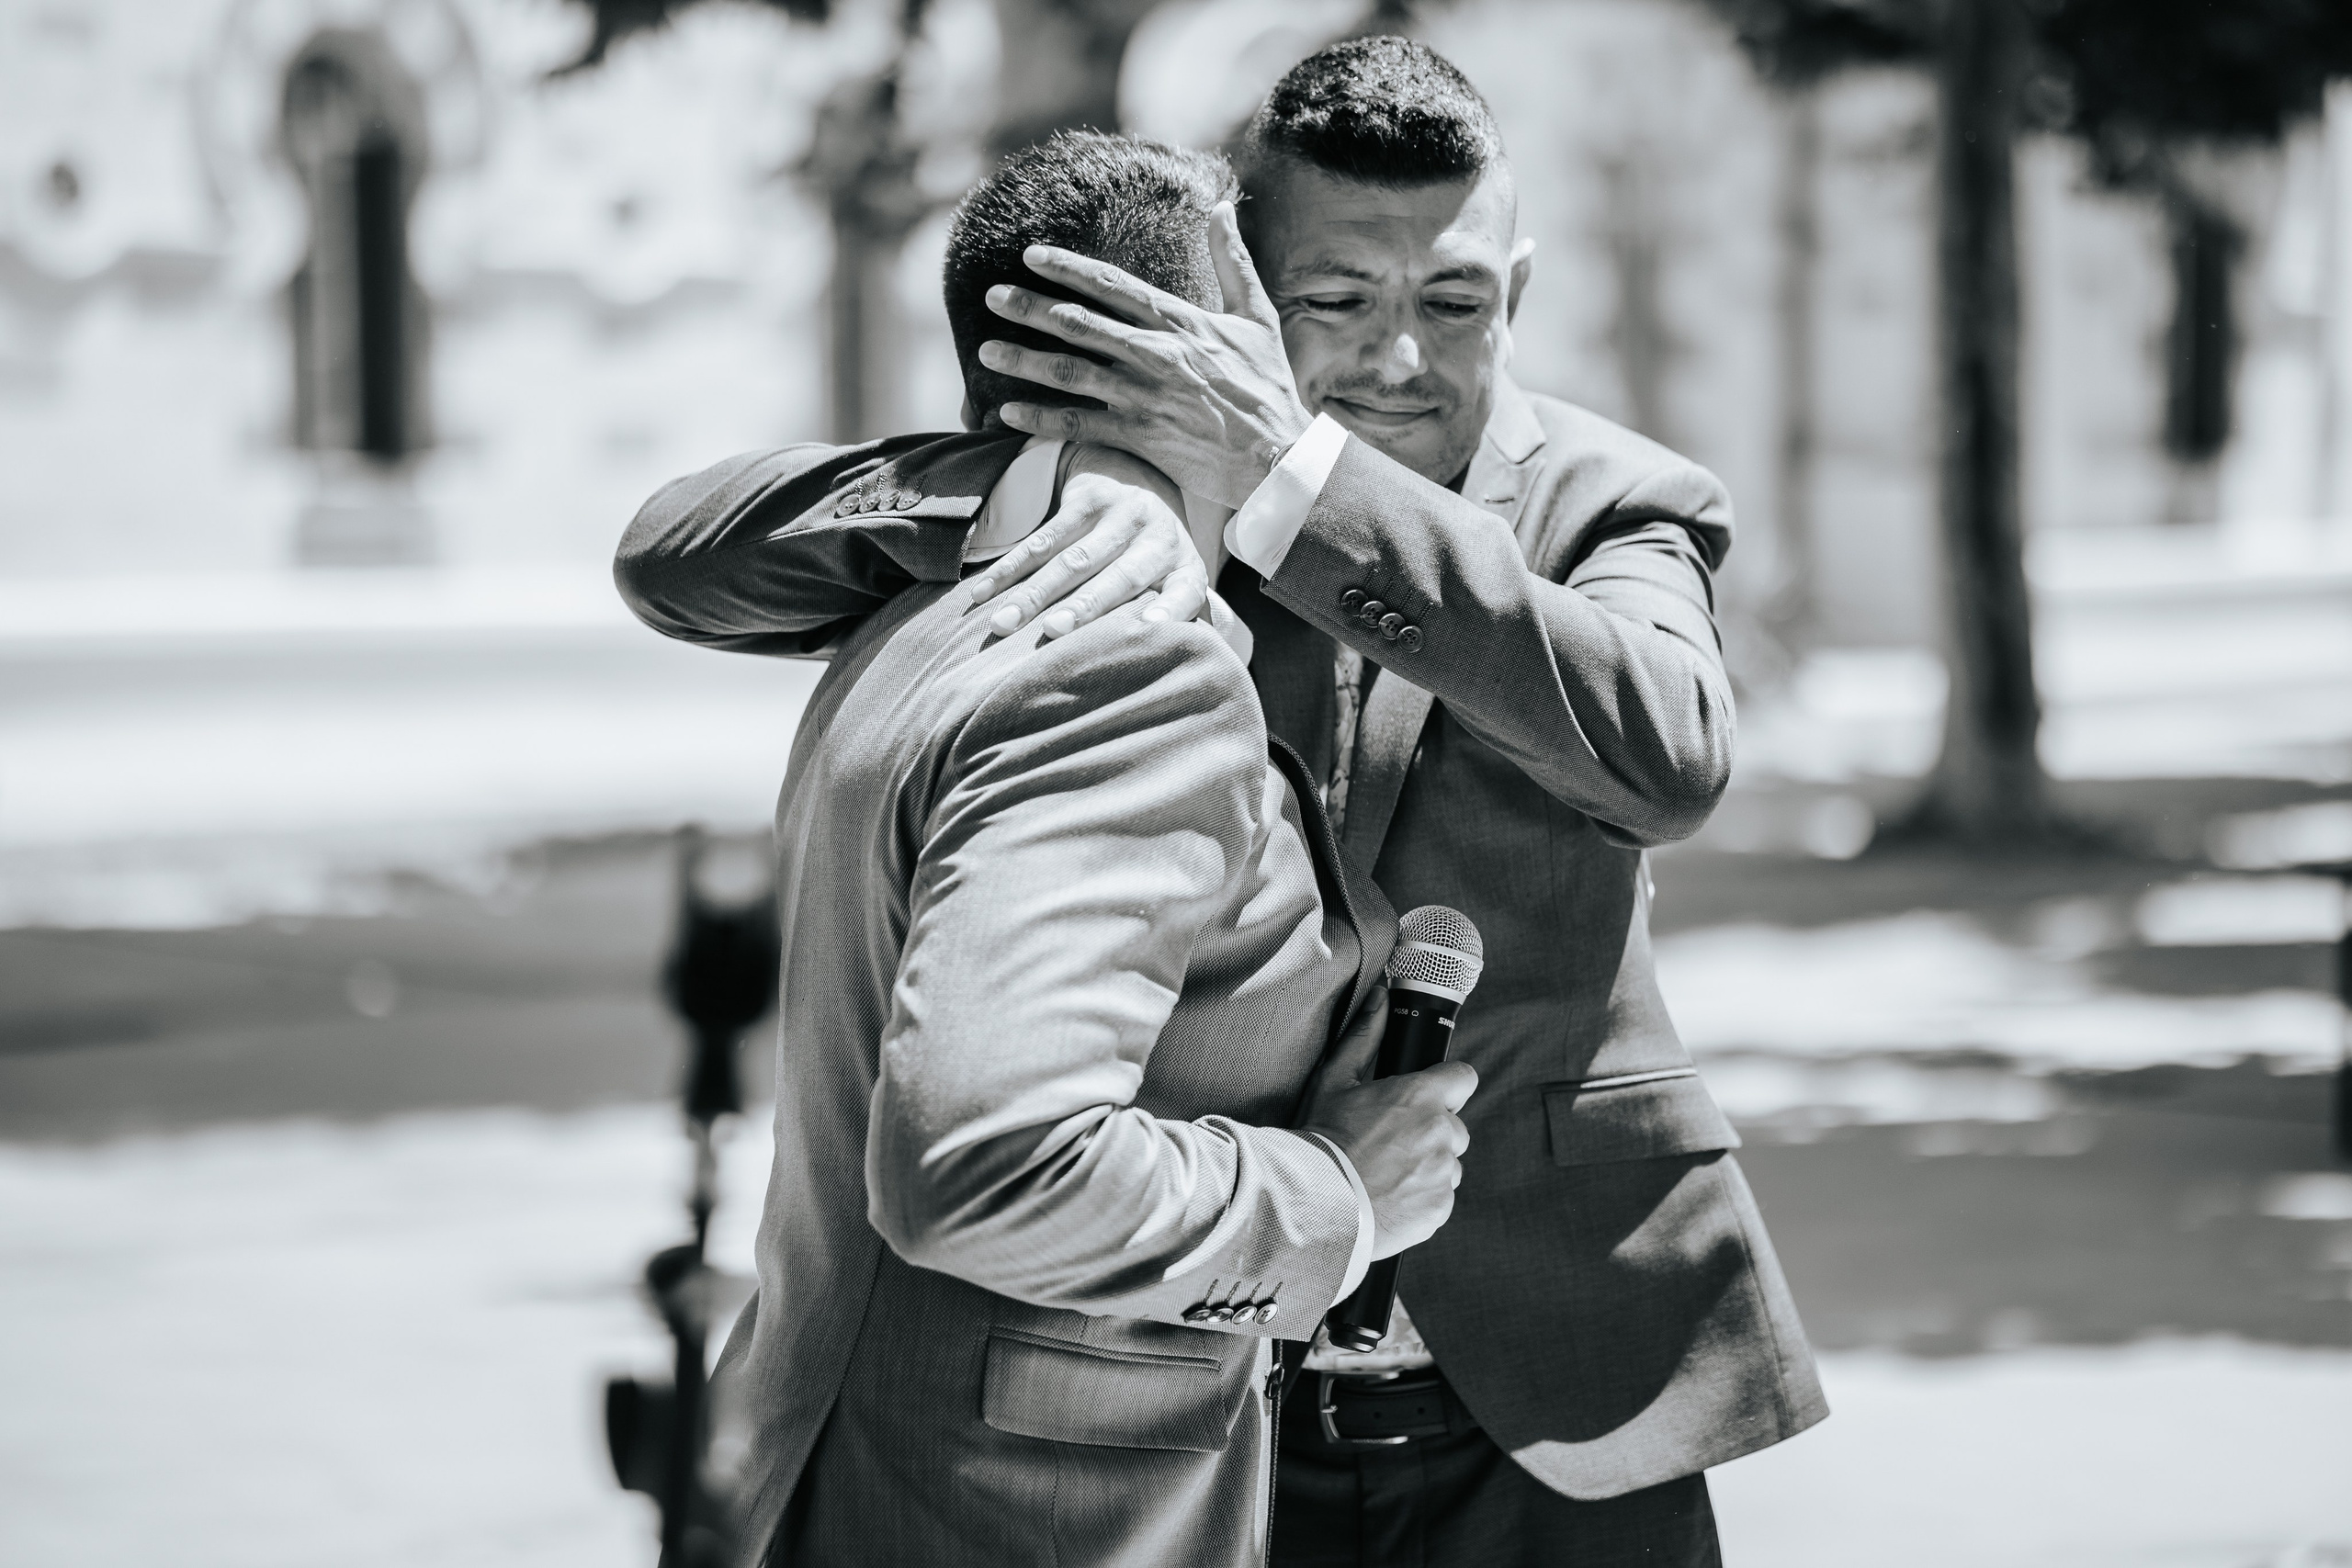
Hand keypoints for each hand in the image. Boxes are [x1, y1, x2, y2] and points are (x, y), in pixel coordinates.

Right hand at [961, 454, 1212, 638]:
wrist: (1138, 486)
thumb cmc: (1152, 562)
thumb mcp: (1172, 585)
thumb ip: (1168, 624)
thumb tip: (1151, 679)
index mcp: (1185, 569)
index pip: (1186, 592)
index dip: (1171, 609)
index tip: (1151, 627)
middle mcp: (1160, 538)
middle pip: (1120, 577)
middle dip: (1083, 605)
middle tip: (1053, 631)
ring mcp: (1124, 514)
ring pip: (1072, 559)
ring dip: (1033, 593)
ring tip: (1002, 624)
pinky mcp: (1089, 498)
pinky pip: (1043, 538)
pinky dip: (1010, 568)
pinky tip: (984, 592)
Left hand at [979, 203, 1313, 509]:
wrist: (1279, 457)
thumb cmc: (1268, 387)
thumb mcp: (1257, 317)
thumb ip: (1233, 261)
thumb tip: (1222, 207)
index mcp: (1181, 321)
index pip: (1113, 284)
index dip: (1068, 267)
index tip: (1031, 255)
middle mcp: (1156, 353)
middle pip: (1080, 323)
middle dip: (1030, 308)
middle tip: (991, 297)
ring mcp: (1145, 397)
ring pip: (1072, 372)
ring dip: (1025, 361)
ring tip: (986, 351)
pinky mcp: (1141, 437)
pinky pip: (1080, 425)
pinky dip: (1041, 418)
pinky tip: (1006, 411)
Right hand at [1301, 986, 1477, 1259]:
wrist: (1316, 1205)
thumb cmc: (1322, 1137)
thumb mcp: (1335, 1080)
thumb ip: (1364, 1035)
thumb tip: (1379, 996)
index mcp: (1422, 1096)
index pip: (1464, 1078)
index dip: (1447, 1086)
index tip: (1427, 1098)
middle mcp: (1442, 1132)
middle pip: (1454, 1126)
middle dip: (1431, 1132)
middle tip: (1391, 1143)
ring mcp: (1444, 1173)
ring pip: (1448, 1163)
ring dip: (1428, 1166)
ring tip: (1387, 1174)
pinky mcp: (1442, 1208)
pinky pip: (1441, 1197)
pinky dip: (1422, 1197)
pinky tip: (1389, 1196)